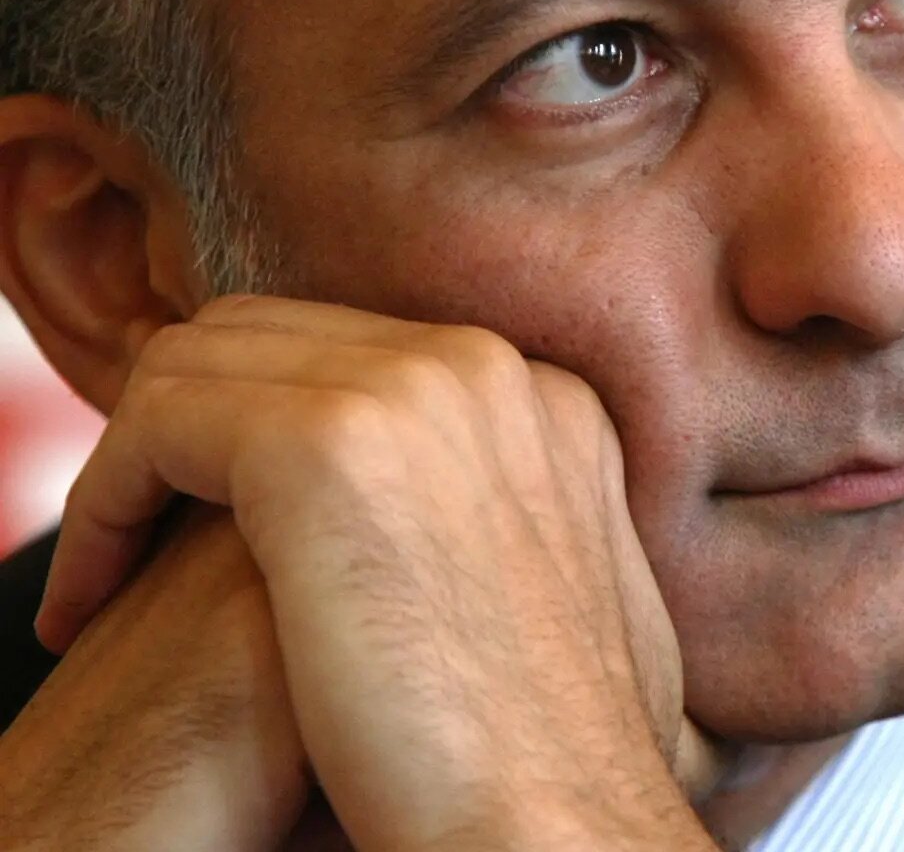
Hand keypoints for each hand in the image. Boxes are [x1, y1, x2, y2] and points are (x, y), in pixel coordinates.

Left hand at [35, 296, 716, 850]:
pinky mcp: (324, 442)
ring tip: (109, 581)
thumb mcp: (576, 601)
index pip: (358, 356)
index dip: (264, 432)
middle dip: (192, 432)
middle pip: (272, 337)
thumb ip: (525, 524)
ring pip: (198, 364)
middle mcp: (486, 369)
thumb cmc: (554, 759)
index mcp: (548, 400)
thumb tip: (469, 534)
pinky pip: (149, 422)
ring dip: (135, 465)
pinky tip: (90, 602)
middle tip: (145, 548)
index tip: (224, 538)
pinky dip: (98, 507)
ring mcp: (413, 392)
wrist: (555, 824)